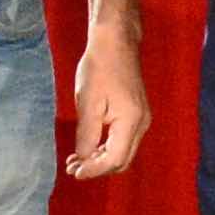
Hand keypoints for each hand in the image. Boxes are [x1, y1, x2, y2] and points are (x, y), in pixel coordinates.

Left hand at [62, 21, 150, 182]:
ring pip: (123, 153)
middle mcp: (142, 124)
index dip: (93, 170)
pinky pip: (123, 141)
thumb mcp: (87, 102)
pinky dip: (106, 148)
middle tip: (72, 167)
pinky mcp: (137, 114)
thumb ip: (86, 134)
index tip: (73, 172)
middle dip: (97, 168)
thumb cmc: (99, 67)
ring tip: (76, 159)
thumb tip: (83, 159)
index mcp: (131, 121)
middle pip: (121, 161)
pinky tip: (89, 146)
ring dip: (100, 159)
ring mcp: (142, 119)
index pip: (114, 159)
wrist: (115, 41)